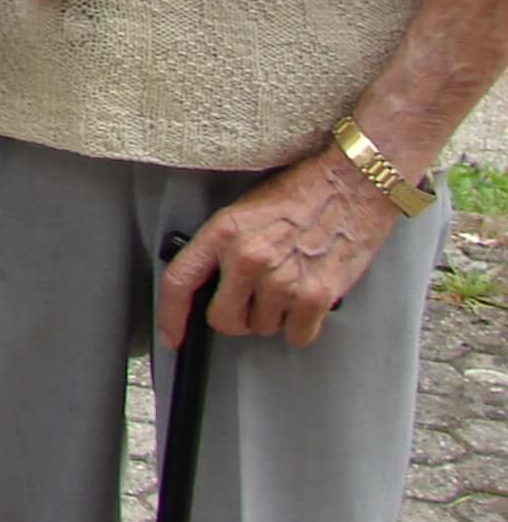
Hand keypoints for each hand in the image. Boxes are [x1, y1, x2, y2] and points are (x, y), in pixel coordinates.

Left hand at [155, 147, 400, 349]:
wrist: (351, 185)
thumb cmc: (299, 194)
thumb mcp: (243, 210)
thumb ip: (222, 247)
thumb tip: (210, 284)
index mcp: (223, 232)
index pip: (179, 281)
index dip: (170, 315)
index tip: (172, 336)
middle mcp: (248, 258)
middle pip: (224, 319)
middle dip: (236, 317)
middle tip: (251, 300)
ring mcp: (282, 280)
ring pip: (263, 328)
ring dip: (273, 316)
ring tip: (288, 283)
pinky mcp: (316, 296)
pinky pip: (297, 336)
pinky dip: (301, 326)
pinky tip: (306, 298)